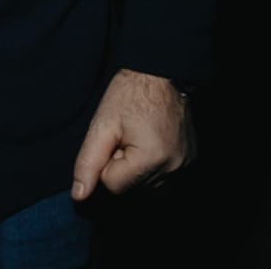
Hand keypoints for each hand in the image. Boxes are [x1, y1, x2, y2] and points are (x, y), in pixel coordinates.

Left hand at [71, 68, 194, 199]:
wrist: (160, 73)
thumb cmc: (128, 95)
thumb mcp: (101, 126)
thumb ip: (88, 162)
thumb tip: (79, 196)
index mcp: (151, 160)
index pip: (113, 185)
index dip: (106, 163)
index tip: (113, 140)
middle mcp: (173, 168)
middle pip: (132, 188)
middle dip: (122, 167)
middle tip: (125, 137)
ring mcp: (186, 165)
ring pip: (147, 186)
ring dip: (137, 168)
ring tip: (138, 138)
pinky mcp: (191, 161)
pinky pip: (163, 177)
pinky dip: (152, 165)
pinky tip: (150, 141)